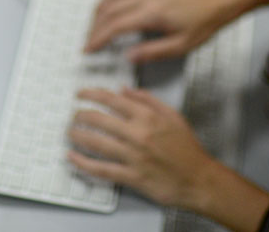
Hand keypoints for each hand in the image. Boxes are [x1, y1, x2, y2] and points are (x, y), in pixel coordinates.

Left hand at [67, 87, 214, 208]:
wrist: (199, 179)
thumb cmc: (188, 149)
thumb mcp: (173, 115)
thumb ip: (148, 100)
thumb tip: (125, 89)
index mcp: (148, 117)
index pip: (112, 100)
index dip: (92, 94)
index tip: (81, 93)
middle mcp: (138, 135)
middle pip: (99, 119)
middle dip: (80, 115)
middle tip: (74, 115)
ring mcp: (133, 156)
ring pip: (97, 143)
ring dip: (78, 136)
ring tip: (69, 132)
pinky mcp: (132, 177)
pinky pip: (102, 169)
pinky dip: (84, 163)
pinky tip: (73, 157)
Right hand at [84, 0, 227, 62]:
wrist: (216, 4)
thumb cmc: (202, 24)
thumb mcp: (180, 46)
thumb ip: (152, 52)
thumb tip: (129, 56)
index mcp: (153, 13)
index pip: (117, 25)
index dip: (99, 38)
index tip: (89, 48)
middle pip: (110, 9)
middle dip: (95, 26)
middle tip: (90, 40)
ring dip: (100, 8)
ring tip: (94, 23)